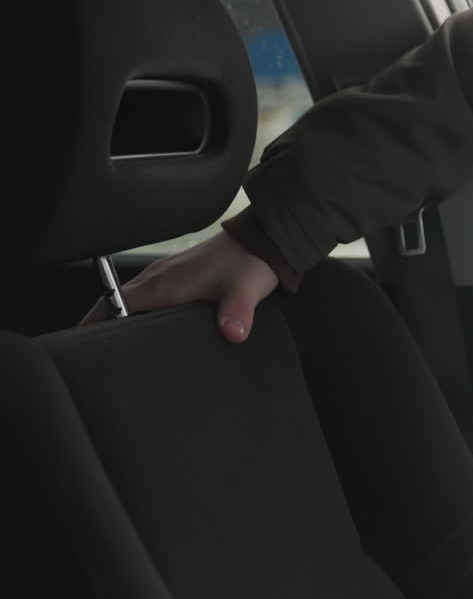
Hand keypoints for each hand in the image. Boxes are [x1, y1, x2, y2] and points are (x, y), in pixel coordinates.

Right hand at [81, 231, 279, 342]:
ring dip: (122, 320)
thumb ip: (237, 313)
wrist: (260, 241)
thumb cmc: (248, 263)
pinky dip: (140, 313)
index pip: (113, 305)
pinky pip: (147, 297)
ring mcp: (166, 275)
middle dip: (103, 328)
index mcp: (164, 285)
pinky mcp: (178, 276)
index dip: (96, 327)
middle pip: (116, 305)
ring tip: (121, 348)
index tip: (86, 346)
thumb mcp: (245, 291)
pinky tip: (152, 330)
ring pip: (131, 301)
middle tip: (102, 357)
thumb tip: (233, 333)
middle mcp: (158, 278)